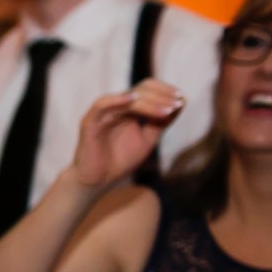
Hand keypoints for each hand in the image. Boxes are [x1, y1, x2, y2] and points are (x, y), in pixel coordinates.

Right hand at [68, 80, 184, 193]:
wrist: (97, 181)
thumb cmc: (119, 161)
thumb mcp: (148, 140)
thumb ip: (161, 123)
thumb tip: (181, 102)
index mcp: (128, 109)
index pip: (148, 90)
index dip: (165, 91)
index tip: (182, 99)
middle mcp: (115, 107)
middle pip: (141, 90)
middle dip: (161, 95)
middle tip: (177, 104)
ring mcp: (103, 114)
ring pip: (127, 97)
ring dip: (150, 102)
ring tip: (167, 110)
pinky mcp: (90, 122)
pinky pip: (102, 105)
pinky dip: (117, 100)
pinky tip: (133, 99)